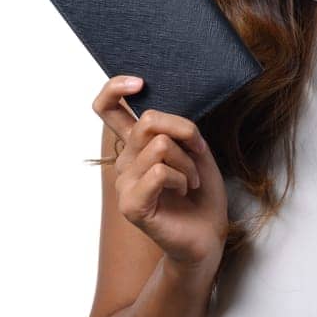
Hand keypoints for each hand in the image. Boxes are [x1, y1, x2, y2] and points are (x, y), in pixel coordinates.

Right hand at [92, 76, 227, 270]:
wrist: (209, 233)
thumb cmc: (201, 192)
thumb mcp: (194, 148)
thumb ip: (173, 128)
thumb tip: (155, 115)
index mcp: (136, 146)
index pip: (107, 108)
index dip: (115, 88)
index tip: (140, 83)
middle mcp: (124, 162)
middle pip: (149, 121)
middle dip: (186, 133)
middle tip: (196, 155)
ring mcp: (125, 184)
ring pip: (160, 146)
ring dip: (188, 163)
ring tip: (190, 181)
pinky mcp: (131, 205)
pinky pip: (159, 171)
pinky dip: (181, 178)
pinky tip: (182, 192)